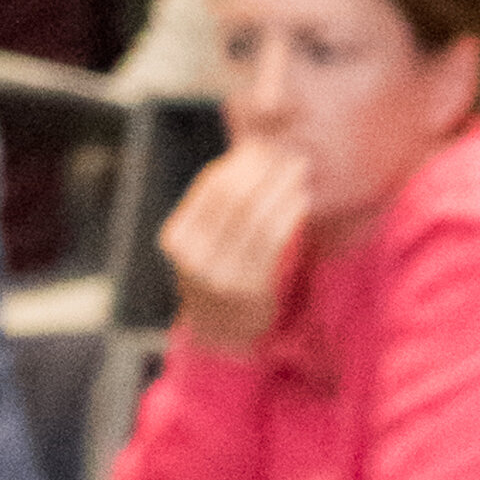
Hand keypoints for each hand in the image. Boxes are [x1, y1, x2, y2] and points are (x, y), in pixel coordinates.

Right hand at [159, 135, 313, 356]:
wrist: (220, 335)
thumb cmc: (218, 277)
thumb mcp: (203, 244)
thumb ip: (217, 208)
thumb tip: (249, 156)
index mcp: (177, 237)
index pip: (210, 186)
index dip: (239, 161)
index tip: (263, 144)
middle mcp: (193, 256)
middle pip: (233, 197)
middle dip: (263, 169)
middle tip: (287, 151)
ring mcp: (220, 274)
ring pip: (255, 216)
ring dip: (280, 186)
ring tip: (299, 169)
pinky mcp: (250, 287)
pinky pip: (273, 240)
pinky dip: (289, 214)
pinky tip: (302, 198)